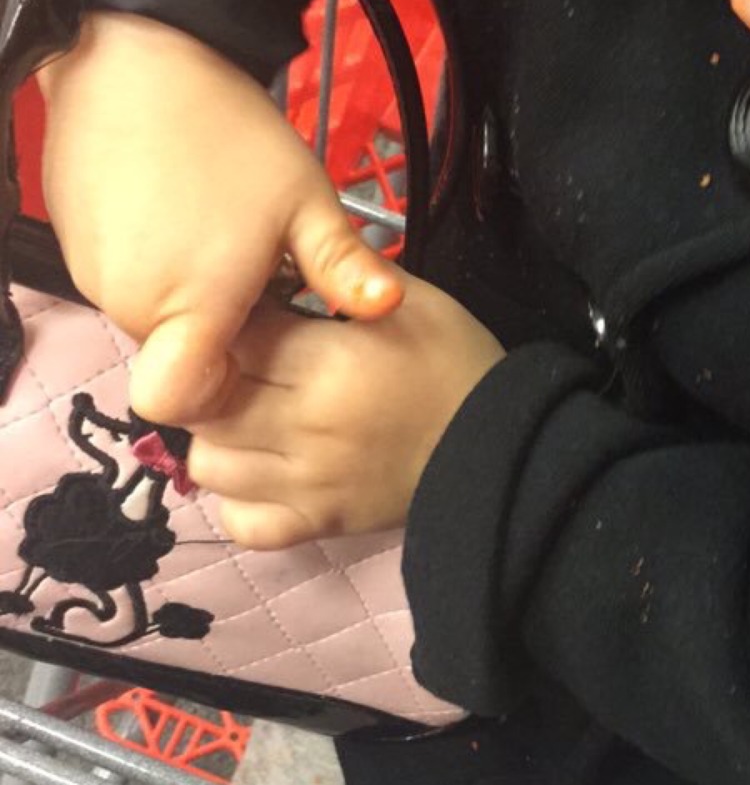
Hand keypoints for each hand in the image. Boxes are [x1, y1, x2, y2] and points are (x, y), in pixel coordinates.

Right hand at [39, 12, 403, 426]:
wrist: (135, 53)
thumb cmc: (230, 129)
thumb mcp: (303, 196)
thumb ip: (341, 264)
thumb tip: (389, 307)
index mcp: (189, 306)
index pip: (177, 400)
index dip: (214, 391)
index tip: (248, 347)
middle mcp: (128, 302)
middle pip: (170, 355)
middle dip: (212, 330)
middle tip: (249, 270)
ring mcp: (90, 272)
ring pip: (146, 314)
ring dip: (181, 293)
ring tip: (214, 231)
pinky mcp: (70, 241)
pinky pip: (118, 277)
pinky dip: (148, 262)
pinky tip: (176, 211)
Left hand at [185, 269, 505, 548]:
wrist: (506, 448)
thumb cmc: (456, 364)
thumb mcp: (409, 303)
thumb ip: (342, 280)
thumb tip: (279, 261)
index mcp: (331, 363)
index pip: (233, 336)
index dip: (227, 319)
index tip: (244, 313)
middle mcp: (306, 426)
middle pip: (208, 400)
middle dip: (213, 376)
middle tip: (243, 364)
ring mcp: (307, 484)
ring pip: (210, 463)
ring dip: (219, 436)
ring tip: (248, 415)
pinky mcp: (318, 524)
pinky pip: (241, 523)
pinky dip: (236, 501)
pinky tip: (260, 471)